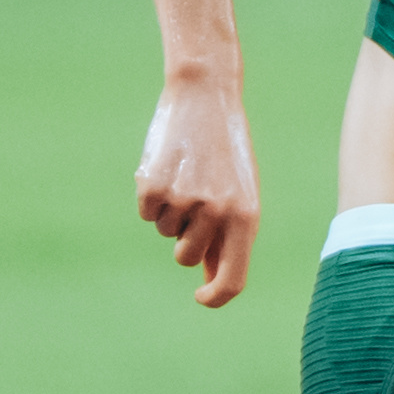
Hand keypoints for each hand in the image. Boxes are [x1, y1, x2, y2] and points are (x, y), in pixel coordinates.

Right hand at [136, 73, 260, 304]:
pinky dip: (152, 197)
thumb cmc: (227, 151)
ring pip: (166, 232)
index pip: (232, 279)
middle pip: (187, 258)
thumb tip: (211, 278)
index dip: (215, 296)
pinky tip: (167, 167)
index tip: (202, 297)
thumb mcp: (240, 193)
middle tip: (194, 201)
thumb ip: (229, 237)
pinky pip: (147, 213)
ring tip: (187, 174)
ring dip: (171, 212)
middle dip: (185, 241)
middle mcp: (216, 213)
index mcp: (245, 218)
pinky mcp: (153, 188)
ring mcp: (183, 201)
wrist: (205, 97)